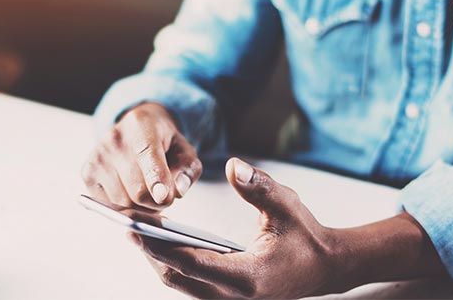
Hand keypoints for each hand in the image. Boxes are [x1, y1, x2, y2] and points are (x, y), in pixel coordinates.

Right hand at [81, 102, 201, 209]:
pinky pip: (110, 206)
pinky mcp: (87, 172)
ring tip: (147, 190)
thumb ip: (188, 170)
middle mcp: (115, 139)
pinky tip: (130, 191)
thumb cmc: (163, 142)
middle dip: (157, 202)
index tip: (164, 197)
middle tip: (164, 195)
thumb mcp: (185, 151)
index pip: (148, 156)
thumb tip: (178, 190)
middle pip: (138, 190)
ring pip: (124, 203)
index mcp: (142, 126)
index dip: (156, 179)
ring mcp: (98, 156)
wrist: (136, 129)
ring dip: (141, 207)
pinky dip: (125, 207)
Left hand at [132, 158, 339, 298]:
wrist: (326, 267)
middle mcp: (234, 296)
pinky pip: (190, 283)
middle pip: (176, 278)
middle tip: (126, 224)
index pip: (191, 263)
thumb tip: (234, 165)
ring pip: (180, 284)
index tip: (134, 228)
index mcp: (247, 276)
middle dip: (150, 252)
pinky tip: (163, 240)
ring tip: (138, 229)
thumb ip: (259, 186)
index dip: (159, 246)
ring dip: (158, 258)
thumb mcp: (287, 204)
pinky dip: (173, 263)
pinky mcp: (227, 297)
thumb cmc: (306, 236)